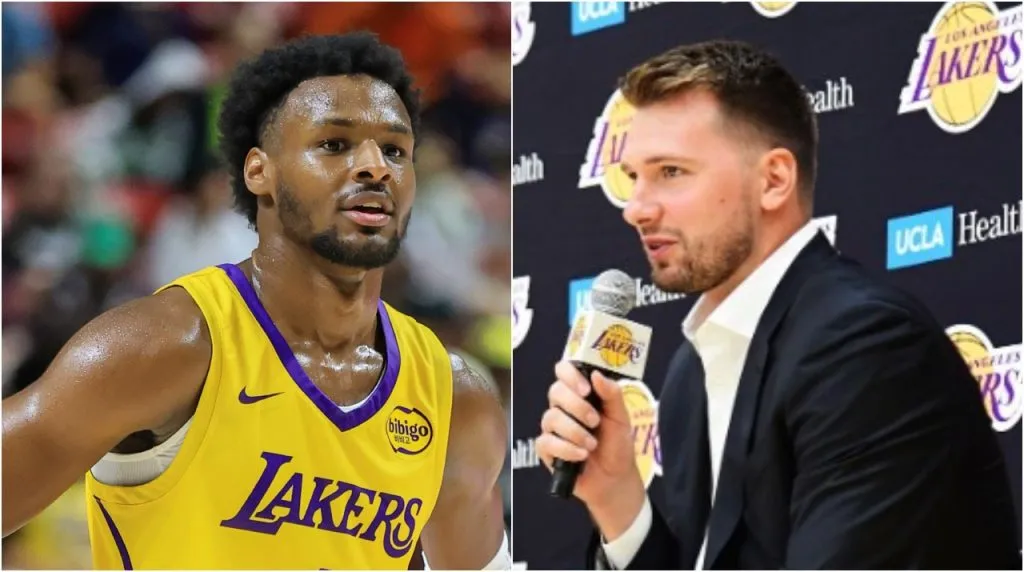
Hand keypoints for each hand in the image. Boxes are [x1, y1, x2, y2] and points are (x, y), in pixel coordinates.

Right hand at [536, 361, 645, 540]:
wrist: (615, 478)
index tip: (586, 389)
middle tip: (595, 421)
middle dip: (576, 406)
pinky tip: (581, 456)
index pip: (564, 371)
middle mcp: (563, 408)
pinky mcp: (547, 449)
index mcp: (581, 395)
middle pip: (555, 392)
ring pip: (551, 418)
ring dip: (574, 431)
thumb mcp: (621, 418)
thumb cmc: (617, 445)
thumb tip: (595, 374)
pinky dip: (566, 449)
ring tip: (592, 445)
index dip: (570, 375)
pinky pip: (546, 442)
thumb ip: (612, 394)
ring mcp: (553, 428)